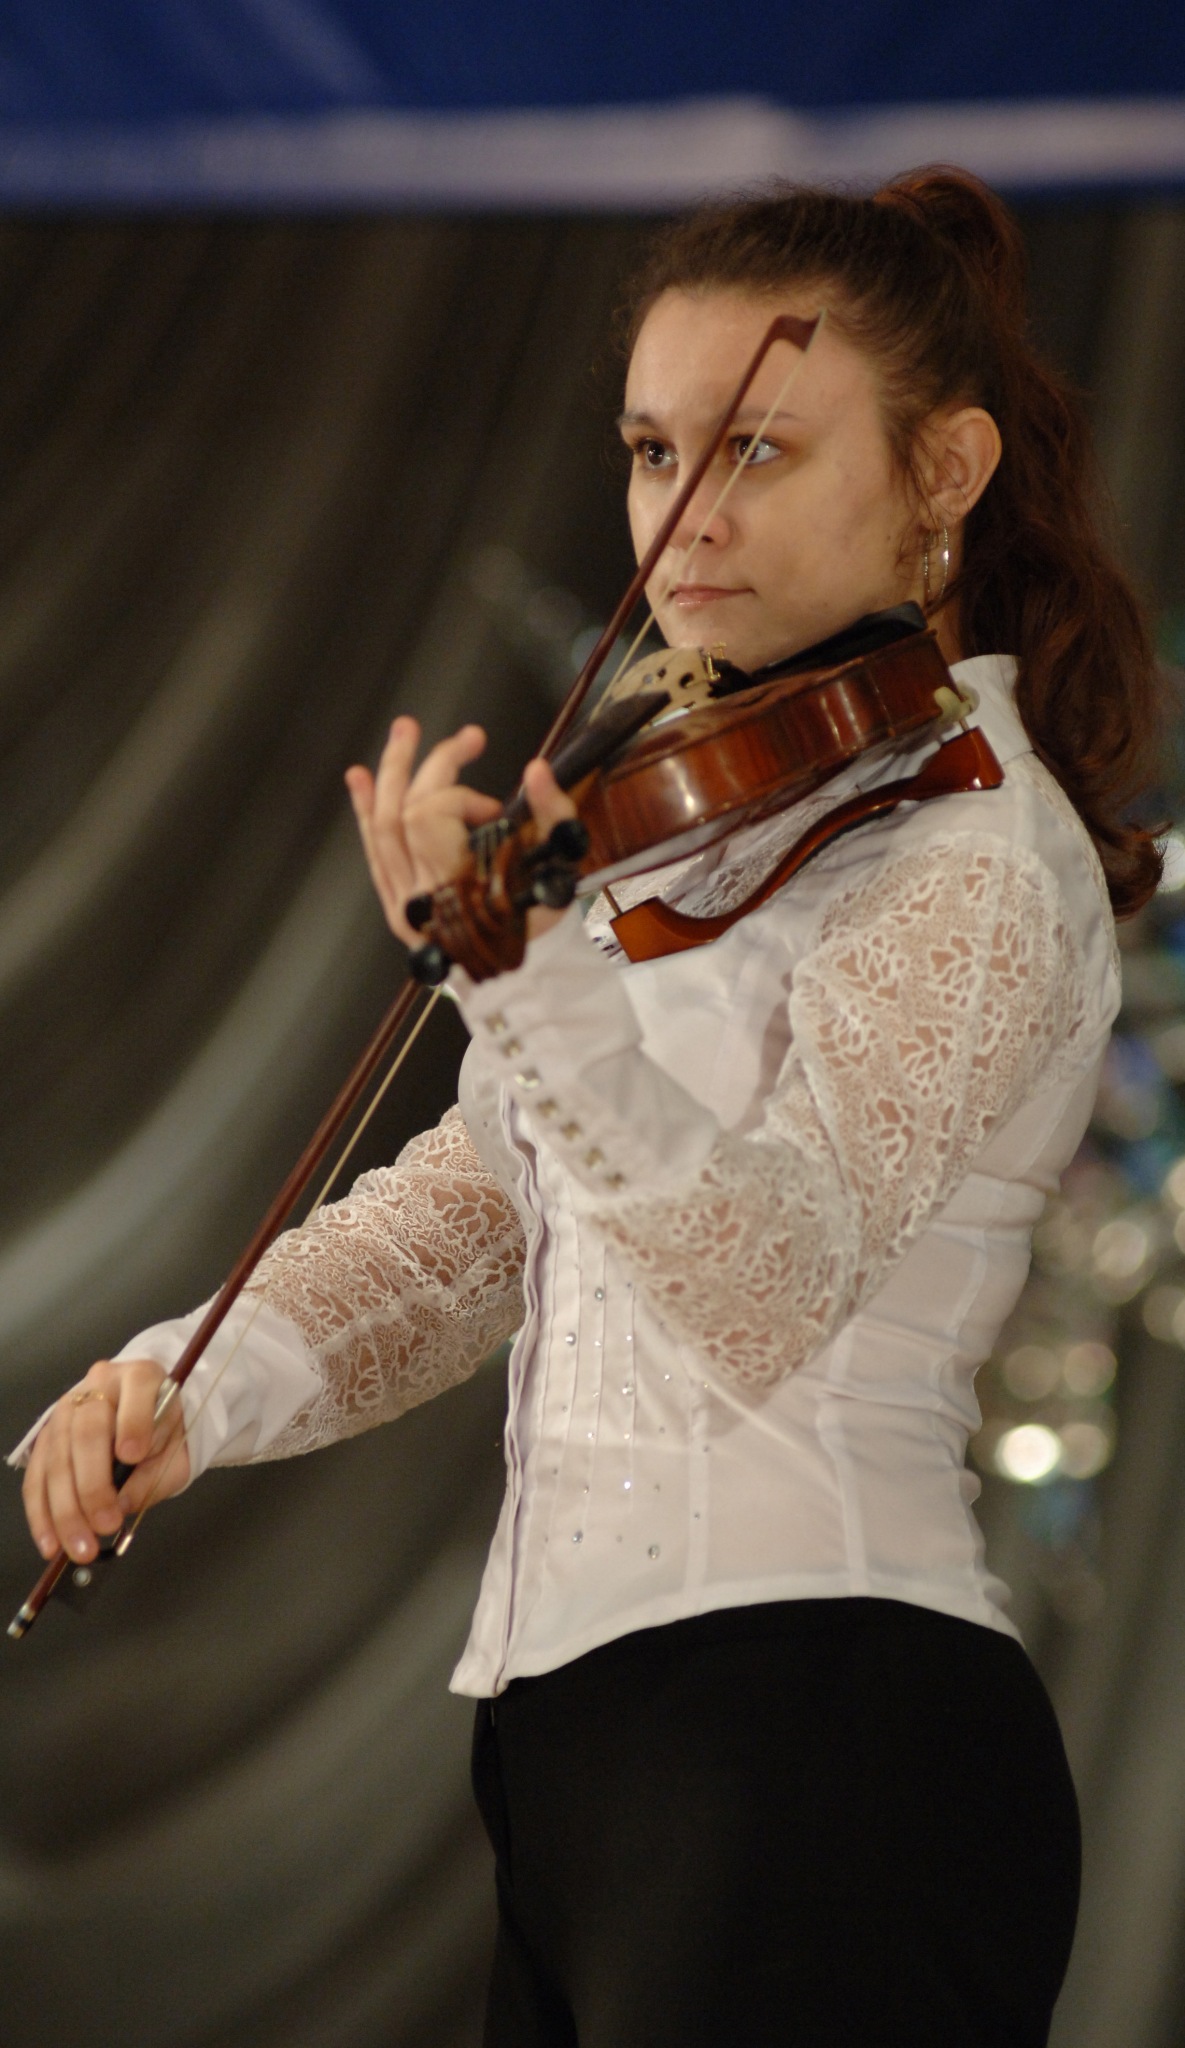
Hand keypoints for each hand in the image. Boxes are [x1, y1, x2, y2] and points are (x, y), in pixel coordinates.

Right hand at [21, 1359, 189, 1564]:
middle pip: (87, 1432)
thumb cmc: (165, 1434)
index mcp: (141, 1377)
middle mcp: (99, 1385)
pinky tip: (51, 1541)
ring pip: (56, 1459)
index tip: (133, 1456)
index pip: (137, 1389)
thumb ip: (156, 1475)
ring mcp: (67, 1409)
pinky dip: (42, 1513)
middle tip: (106, 1525)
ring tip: (80, 1546)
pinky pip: (37, 1476)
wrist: (149, 1418)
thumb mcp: (177, 1452)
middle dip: (93, 1485)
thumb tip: (122, 1503)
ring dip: (65, 1509)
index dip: (133, 1423)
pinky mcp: (47, 1436)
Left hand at [346, 719, 579, 947]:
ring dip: (391, 774)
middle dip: (431, 763)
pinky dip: (366, 810)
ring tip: (404, 733)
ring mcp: (404, 902)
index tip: (494, 810)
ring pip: (381, 827)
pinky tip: (360, 778)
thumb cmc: (540, 922)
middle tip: (466, 737)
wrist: (521, 977)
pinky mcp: (396, 905)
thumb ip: (554, 815)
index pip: (433, 815)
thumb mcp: (560, 867)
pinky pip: (374, 851)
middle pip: (404, 810)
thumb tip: (537, 770)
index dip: (462, 796)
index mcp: (460, 886)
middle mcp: (423, 894)